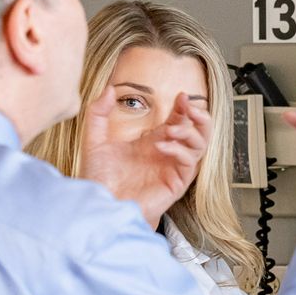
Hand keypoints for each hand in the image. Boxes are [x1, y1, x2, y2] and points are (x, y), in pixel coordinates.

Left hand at [79, 86, 208, 225]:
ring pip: (201, 145)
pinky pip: (190, 163)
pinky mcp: (176, 183)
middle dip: (199, 116)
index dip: (184, 107)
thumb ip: (98, 113)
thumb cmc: (99, 179)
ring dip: (190, 133)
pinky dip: (180, 150)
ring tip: (172, 130)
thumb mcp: (94, 140)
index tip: (180, 96)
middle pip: (200, 131)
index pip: (180, 120)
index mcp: (155, 142)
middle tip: (188, 108)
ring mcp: (174, 168)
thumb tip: (108, 88)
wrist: (100, 205)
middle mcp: (168, 153)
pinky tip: (161, 146)